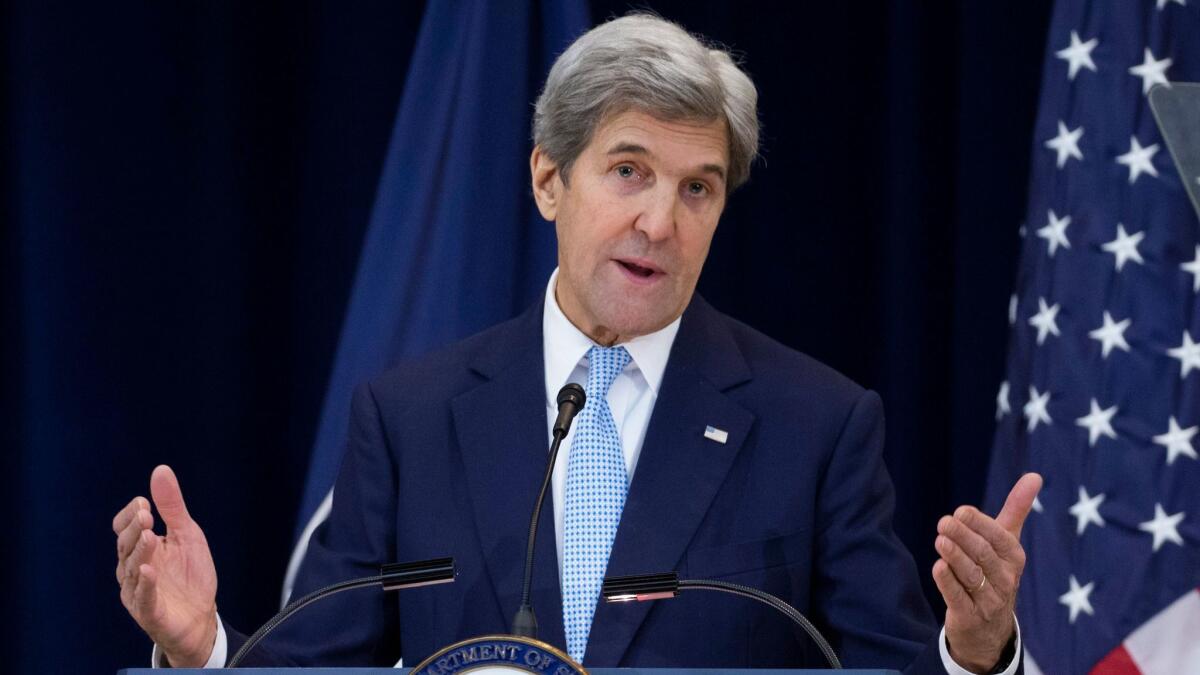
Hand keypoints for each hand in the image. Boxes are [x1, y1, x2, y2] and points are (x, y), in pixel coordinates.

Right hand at [113, 465, 218, 666]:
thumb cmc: (190, 575)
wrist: (201, 616)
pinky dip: (146, 584)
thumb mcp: (186, 534)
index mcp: (142, 547)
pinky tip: (149, 569)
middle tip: (145, 514)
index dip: (130, 516)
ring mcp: (138, 591)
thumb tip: (160, 470)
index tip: (143, 503)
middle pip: (126, 545)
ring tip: (149, 536)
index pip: (124, 528)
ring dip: (140, 552)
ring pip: (133, 569)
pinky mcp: (148, 612)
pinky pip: (143, 597)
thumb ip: (172, 506)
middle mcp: (134, 568)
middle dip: (135, 529)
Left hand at [931, 472, 1041, 672]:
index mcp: (1014, 558)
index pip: (999, 538)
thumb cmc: (995, 574)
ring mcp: (989, 600)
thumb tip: (1035, 475)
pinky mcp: (969, 617)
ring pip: (972, 576)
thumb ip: (1017, 510)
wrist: (989, 629)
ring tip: (940, 540)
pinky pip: (959, 598)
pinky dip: (948, 582)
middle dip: (964, 537)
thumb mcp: (1007, 543)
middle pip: (984, 555)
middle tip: (943, 522)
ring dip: (955, 557)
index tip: (960, 511)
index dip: (980, 524)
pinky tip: (937, 567)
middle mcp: (1005, 579)